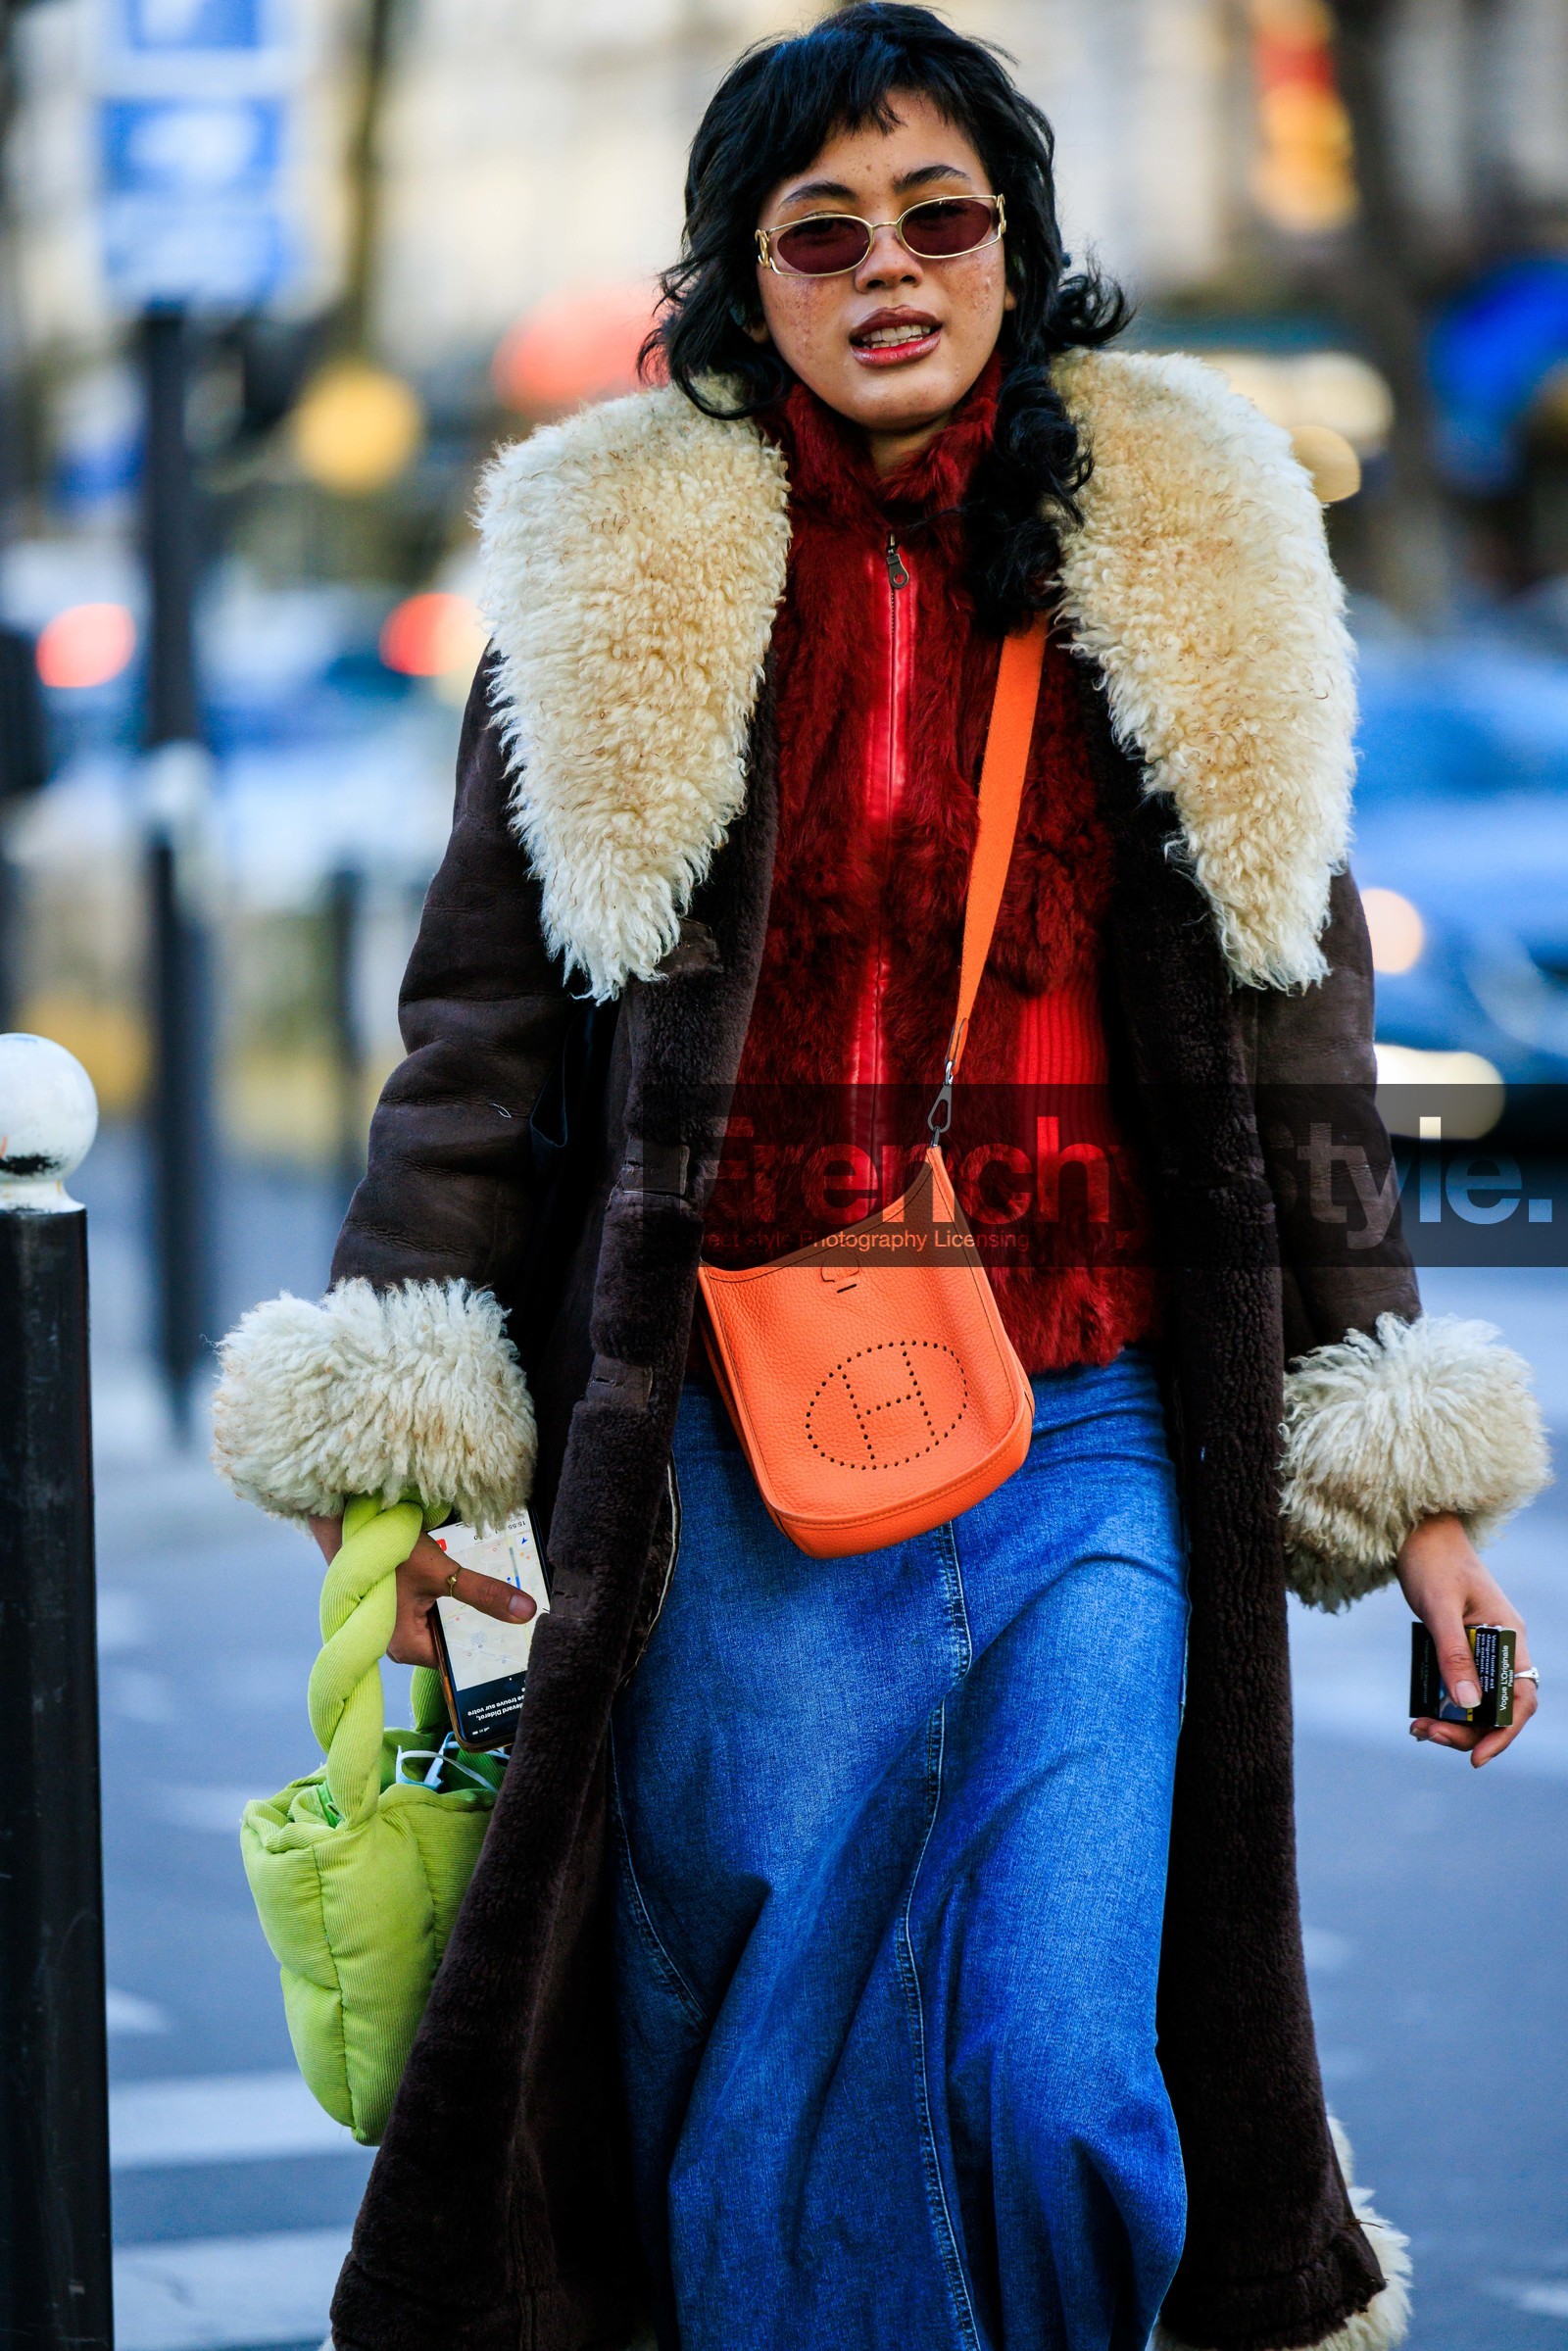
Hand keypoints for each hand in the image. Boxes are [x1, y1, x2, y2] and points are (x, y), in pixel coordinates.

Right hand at [308, 1514, 535, 1669]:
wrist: (351, 1528)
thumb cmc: (388, 1552)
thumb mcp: (442, 1571)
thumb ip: (484, 1593)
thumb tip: (526, 1612)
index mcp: (409, 1648)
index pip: (459, 1663)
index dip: (489, 1653)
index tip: (520, 1645)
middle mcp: (403, 1644)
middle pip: (454, 1644)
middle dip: (484, 1630)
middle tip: (522, 1622)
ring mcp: (400, 1627)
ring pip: (447, 1627)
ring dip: (470, 1614)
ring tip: (507, 1605)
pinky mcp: (401, 1608)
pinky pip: (436, 1612)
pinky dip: (456, 1601)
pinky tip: (478, 1590)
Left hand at [1396, 1512, 1536, 1767]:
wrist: (1416, 1530)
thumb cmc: (1431, 1561)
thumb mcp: (1439, 1609)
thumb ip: (1452, 1655)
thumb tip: (1466, 1706)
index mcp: (1509, 1635)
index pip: (1521, 1698)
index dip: (1504, 1732)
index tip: (1476, 1757)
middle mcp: (1503, 1644)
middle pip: (1498, 1706)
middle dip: (1467, 1730)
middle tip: (1426, 1735)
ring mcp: (1483, 1645)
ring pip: (1479, 1700)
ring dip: (1453, 1721)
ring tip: (1418, 1728)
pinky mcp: (1461, 1645)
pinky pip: (1461, 1686)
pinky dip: (1444, 1704)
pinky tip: (1421, 1714)